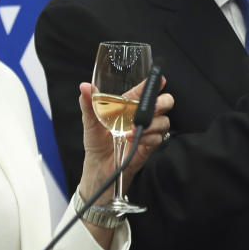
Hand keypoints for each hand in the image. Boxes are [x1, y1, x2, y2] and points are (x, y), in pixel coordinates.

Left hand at [78, 79, 173, 202]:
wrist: (98, 170)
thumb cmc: (95, 143)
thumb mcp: (90, 122)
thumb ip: (89, 103)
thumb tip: (84, 87)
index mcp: (129, 106)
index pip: (145, 91)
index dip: (155, 83)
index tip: (161, 80)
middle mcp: (140, 117)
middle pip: (164, 103)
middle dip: (163, 102)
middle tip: (153, 106)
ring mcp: (146, 132)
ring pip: (164, 121)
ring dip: (153, 123)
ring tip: (135, 129)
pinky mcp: (148, 147)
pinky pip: (158, 139)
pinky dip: (148, 138)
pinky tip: (133, 139)